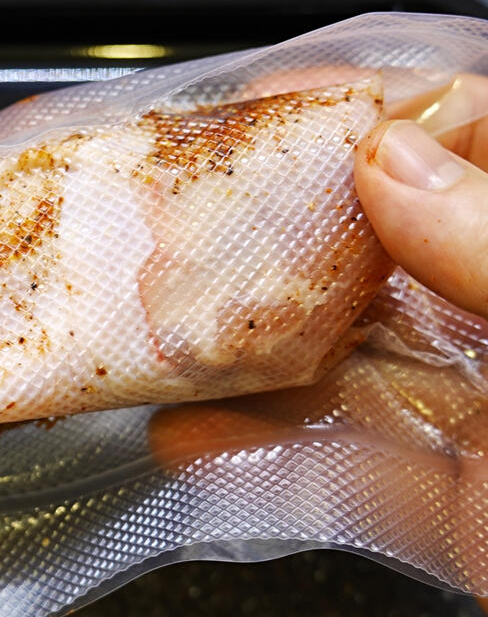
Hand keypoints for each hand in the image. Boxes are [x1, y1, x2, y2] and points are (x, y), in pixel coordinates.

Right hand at [147, 75, 487, 605]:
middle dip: (277, 234)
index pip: (471, 140)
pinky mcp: (456, 508)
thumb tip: (391, 162)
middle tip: (185, 222)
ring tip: (160, 327)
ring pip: (350, 359)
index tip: (275, 107)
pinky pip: (344, 472)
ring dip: (246, 350)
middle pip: (385, 249)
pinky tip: (191, 439)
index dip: (374, 111)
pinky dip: (261, 460)